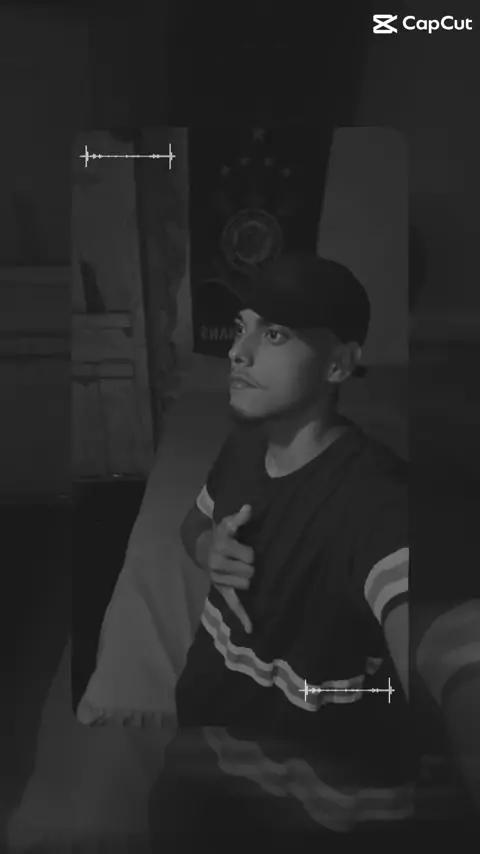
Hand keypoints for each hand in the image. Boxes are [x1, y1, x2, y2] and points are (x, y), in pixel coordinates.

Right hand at [207, 504, 253, 633]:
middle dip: (250, 566)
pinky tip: (251, 628)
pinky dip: (242, 616)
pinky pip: (233, 604)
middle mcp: (217, 565)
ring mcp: (219, 580)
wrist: (202, 548)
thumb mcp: (227, 523)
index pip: (248, 556)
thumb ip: (238, 517)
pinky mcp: (222, 590)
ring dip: (247, 578)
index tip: (245, 550)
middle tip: (243, 560)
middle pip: (249, 572)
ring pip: (245, 585)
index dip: (250, 553)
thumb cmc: (221, 534)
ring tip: (240, 570)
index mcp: (221, 548)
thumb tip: (248, 508)